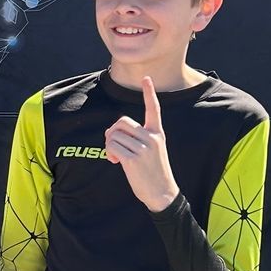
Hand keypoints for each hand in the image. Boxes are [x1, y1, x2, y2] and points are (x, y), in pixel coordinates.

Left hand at [104, 77, 179, 211]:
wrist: (162, 193)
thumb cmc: (153, 172)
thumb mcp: (152, 150)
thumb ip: (138, 138)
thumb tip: (113, 133)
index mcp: (157, 133)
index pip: (153, 109)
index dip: (149, 93)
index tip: (146, 78)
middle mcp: (151, 137)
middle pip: (121, 122)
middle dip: (112, 132)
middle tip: (113, 145)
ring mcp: (143, 148)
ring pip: (114, 135)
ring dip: (109, 145)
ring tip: (116, 157)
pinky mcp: (133, 159)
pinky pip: (111, 147)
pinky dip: (109, 153)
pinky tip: (115, 161)